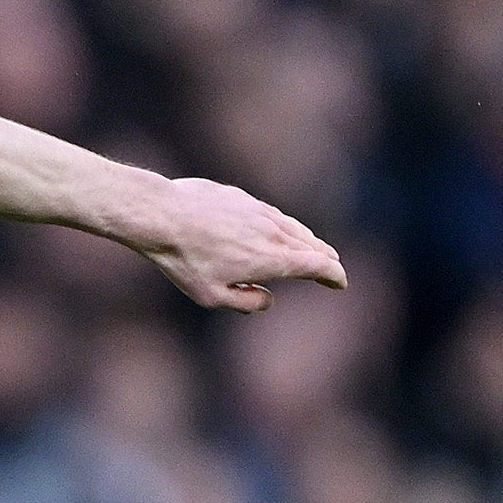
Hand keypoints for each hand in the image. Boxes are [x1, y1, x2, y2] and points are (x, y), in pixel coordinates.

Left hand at [136, 177, 348, 312]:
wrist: (162, 215)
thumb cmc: (185, 260)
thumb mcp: (212, 297)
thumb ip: (246, 303)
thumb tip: (269, 299)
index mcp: (274, 258)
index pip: (319, 266)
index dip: (334, 275)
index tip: (340, 283)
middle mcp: (274, 232)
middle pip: (312, 246)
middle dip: (325, 259)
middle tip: (332, 268)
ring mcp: (259, 212)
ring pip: (293, 227)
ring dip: (308, 240)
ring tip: (314, 248)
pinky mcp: (241, 199)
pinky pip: (271, 214)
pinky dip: (284, 225)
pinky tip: (278, 229)